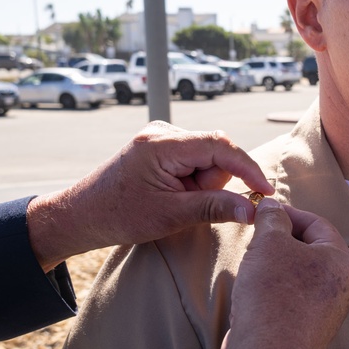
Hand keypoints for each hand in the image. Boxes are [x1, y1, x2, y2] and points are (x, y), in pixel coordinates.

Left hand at [26, 121, 274, 269]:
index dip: (247, 168)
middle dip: (213, 181)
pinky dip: (193, 180)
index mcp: (163, 144)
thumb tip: (253, 210)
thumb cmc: (120, 216)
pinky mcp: (160, 146)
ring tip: (175, 201)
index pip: (220, 146)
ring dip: (202, 183)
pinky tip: (173, 194)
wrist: (82, 215)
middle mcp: (163, 132)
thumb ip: (215, 208)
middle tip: (187, 204)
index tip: (265, 191)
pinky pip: (194, 160)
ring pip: (207, 158)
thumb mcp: (172, 215)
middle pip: (216, 152)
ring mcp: (161, 136)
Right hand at [220, 198, 348, 348]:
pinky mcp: (305, 328)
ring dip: (273, 265)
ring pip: (297, 273)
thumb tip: (271, 206)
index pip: (317, 223)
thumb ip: (272, 219)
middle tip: (254, 237)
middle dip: (279, 240)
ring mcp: (325, 310)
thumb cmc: (273, 296)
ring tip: (252, 265)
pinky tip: (253, 292)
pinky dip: (271, 288)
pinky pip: (289, 297)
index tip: (262, 211)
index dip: (287, 213)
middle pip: (308, 249)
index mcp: (342, 262)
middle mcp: (340, 286)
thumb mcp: (269, 243)